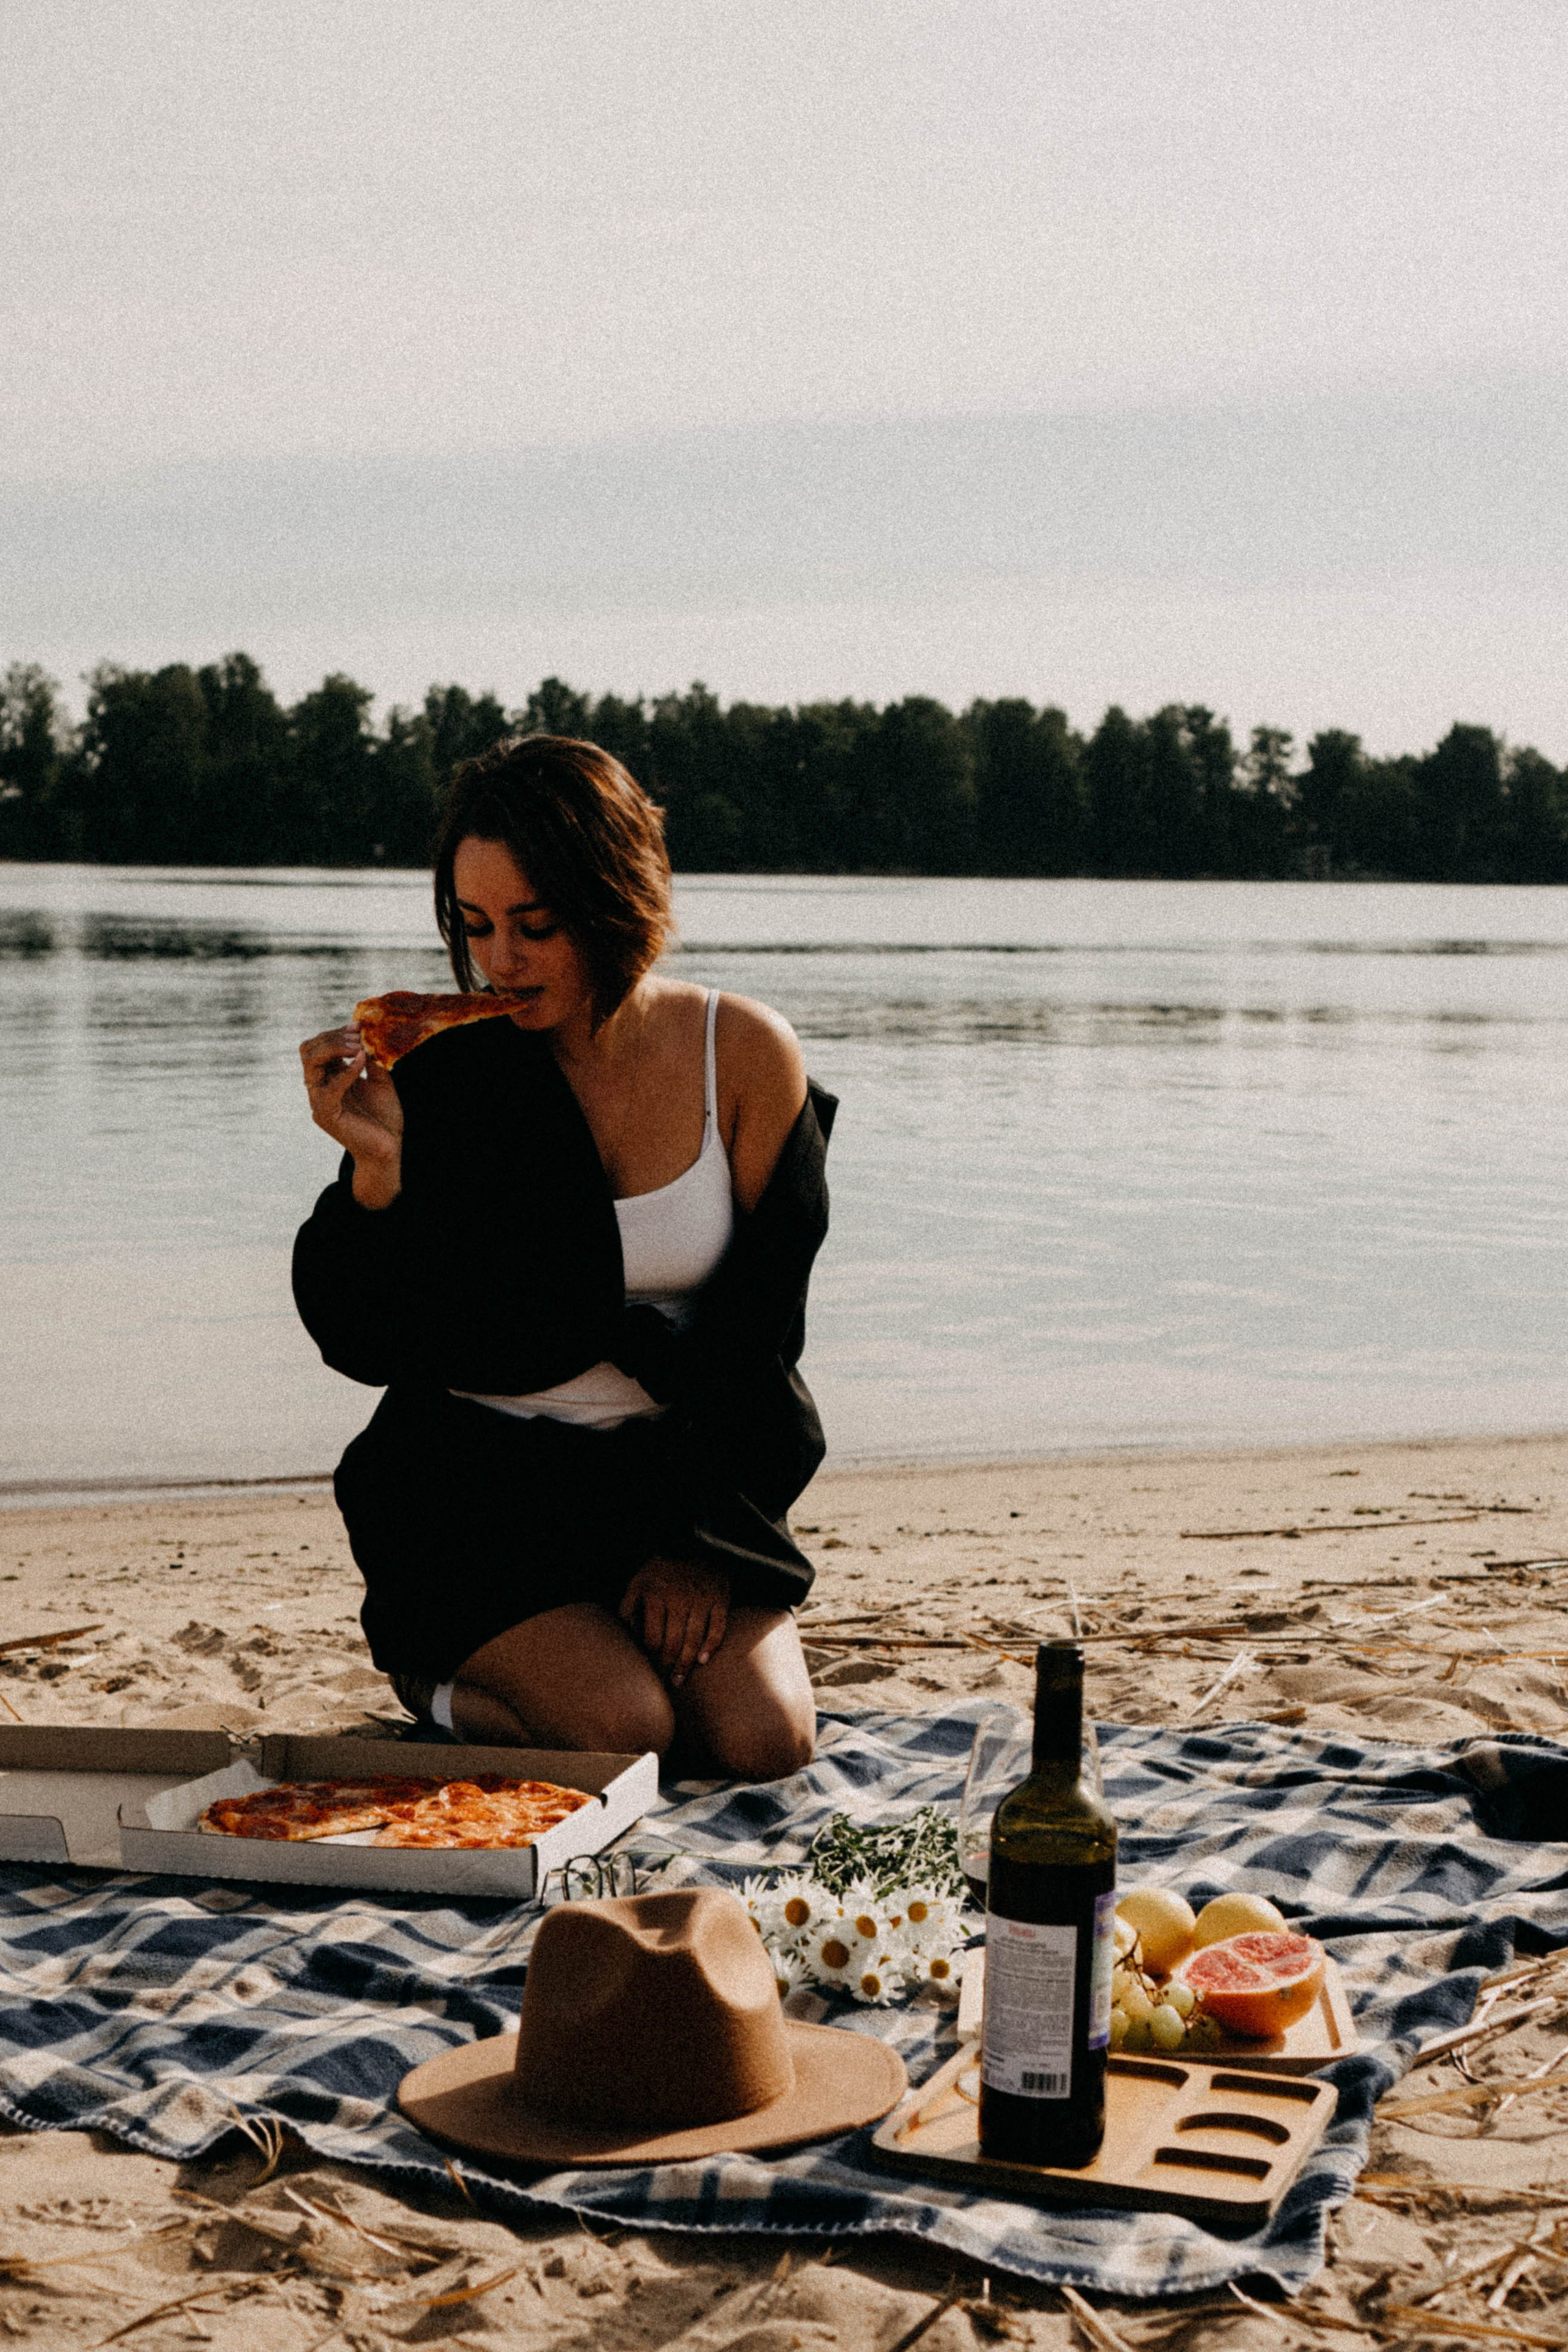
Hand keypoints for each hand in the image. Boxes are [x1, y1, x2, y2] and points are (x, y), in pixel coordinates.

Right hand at [299, 1023, 404, 1207]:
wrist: (389, 1149)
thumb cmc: (383, 1117)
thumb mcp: (380, 1080)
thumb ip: (371, 1059)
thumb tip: (367, 1035)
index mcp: (329, 1078)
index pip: (318, 1047)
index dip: (335, 1033)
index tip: (358, 1025)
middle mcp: (319, 1088)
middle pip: (308, 1051)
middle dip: (332, 1037)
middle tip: (357, 1034)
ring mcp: (319, 1101)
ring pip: (311, 1064)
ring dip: (335, 1048)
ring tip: (358, 1045)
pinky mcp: (326, 1115)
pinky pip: (330, 1087)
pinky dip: (347, 1070)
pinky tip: (362, 1061)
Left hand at [619, 1555, 729, 1688]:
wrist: (696, 1541)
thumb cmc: (661, 1568)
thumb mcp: (638, 1582)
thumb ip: (629, 1608)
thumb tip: (628, 1637)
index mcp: (655, 1595)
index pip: (652, 1638)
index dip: (650, 1658)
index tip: (648, 1671)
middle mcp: (678, 1599)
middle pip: (673, 1643)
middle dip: (667, 1667)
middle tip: (665, 1685)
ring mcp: (701, 1599)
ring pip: (694, 1639)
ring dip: (686, 1663)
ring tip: (679, 1680)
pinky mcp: (720, 1598)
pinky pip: (717, 1627)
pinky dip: (711, 1645)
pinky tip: (704, 1661)